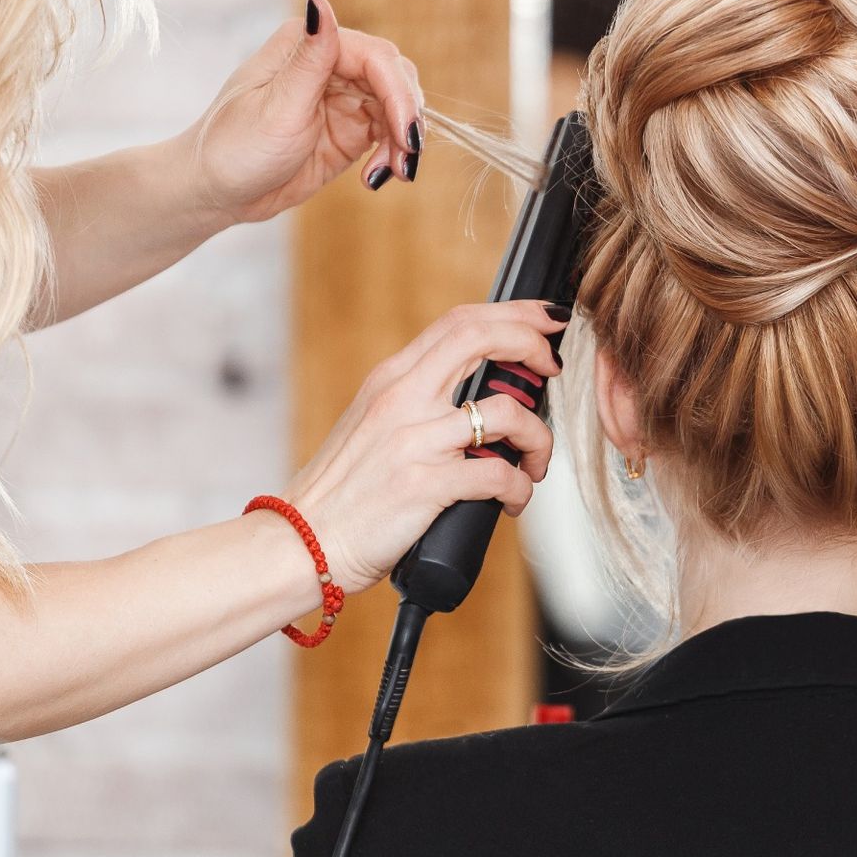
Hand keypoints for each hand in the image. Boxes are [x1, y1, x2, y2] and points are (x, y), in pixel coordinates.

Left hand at [183, 0, 423, 226]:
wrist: (216, 191)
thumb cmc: (233, 147)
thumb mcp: (276, 107)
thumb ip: (309, 59)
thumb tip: (320, 2)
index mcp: (307, 44)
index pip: (374, 57)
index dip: (397, 92)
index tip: (404, 133)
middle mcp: (329, 63)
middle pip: (394, 78)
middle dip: (406, 118)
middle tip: (405, 159)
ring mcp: (343, 97)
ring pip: (397, 107)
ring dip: (403, 141)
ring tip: (393, 175)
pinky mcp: (350, 130)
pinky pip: (388, 134)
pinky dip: (393, 155)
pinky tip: (378, 177)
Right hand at [284, 301, 568, 593]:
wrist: (302, 542)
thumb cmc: (342, 492)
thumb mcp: (374, 424)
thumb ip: (417, 400)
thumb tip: (476, 394)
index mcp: (391, 379)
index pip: (460, 321)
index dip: (513, 314)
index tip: (544, 322)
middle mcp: (402, 399)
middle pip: (482, 338)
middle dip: (533, 343)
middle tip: (553, 369)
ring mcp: (414, 440)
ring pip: (506, 413)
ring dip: (539, 436)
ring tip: (535, 462)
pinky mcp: (425, 485)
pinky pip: (498, 475)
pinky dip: (519, 488)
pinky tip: (512, 500)